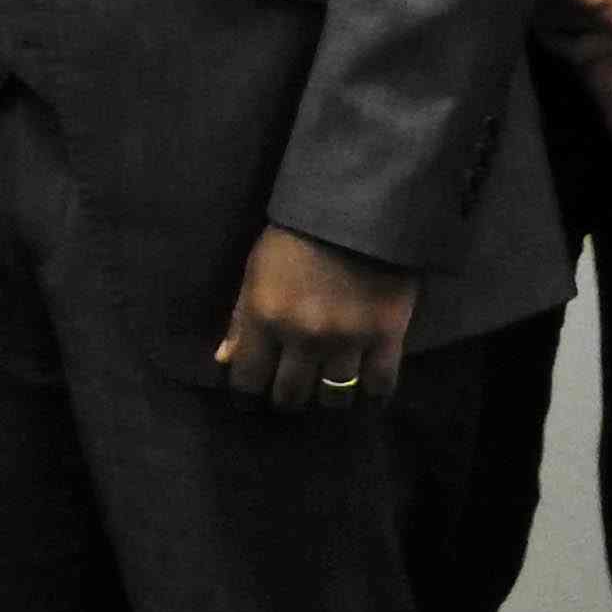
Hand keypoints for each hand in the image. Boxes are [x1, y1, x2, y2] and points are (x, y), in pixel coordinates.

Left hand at [215, 223, 415, 409]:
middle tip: (289, 396)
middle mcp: (303, 337)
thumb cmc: (296, 237)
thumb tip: (224, 359)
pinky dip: (372, 395)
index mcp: (264, 317)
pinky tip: (365, 394)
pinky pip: (380, 385)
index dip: (247, 393)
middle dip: (285, 400)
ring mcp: (347, 341)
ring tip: (325, 394)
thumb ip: (241, 318)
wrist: (358, 211)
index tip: (250, 397)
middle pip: (291, 395)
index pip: (248, 378)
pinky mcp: (387, 338)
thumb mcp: (255, 270)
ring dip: (327, 400)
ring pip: (334, 397)